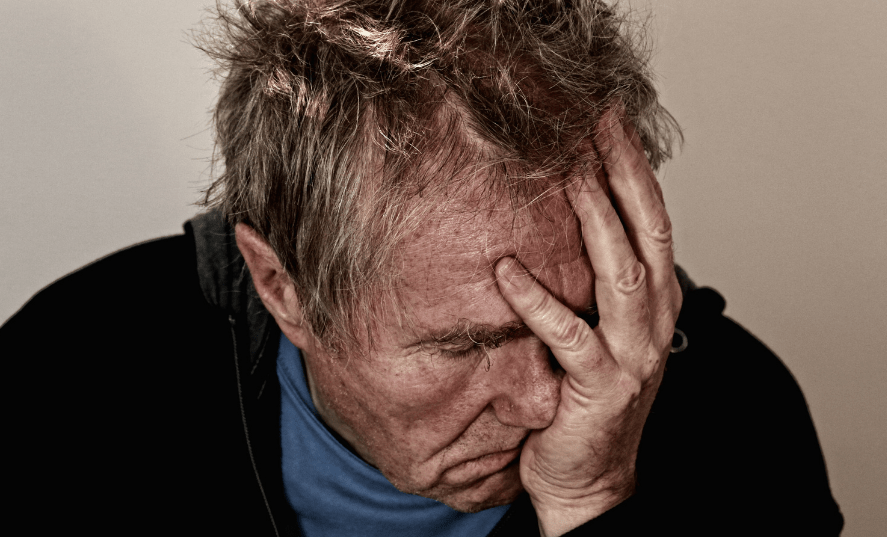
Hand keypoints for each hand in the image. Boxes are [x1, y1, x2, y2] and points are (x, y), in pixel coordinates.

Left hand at [495, 110, 682, 535]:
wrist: (590, 477)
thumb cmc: (586, 398)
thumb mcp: (600, 328)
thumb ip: (592, 279)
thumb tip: (559, 218)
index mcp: (654, 300)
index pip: (652, 218)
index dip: (634, 167)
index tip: (608, 119)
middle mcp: (653, 319)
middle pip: (646, 230)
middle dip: (622, 172)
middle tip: (593, 123)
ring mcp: (632, 352)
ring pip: (621, 272)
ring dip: (595, 219)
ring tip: (567, 173)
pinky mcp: (600, 386)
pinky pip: (568, 335)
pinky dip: (538, 301)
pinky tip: (507, 270)